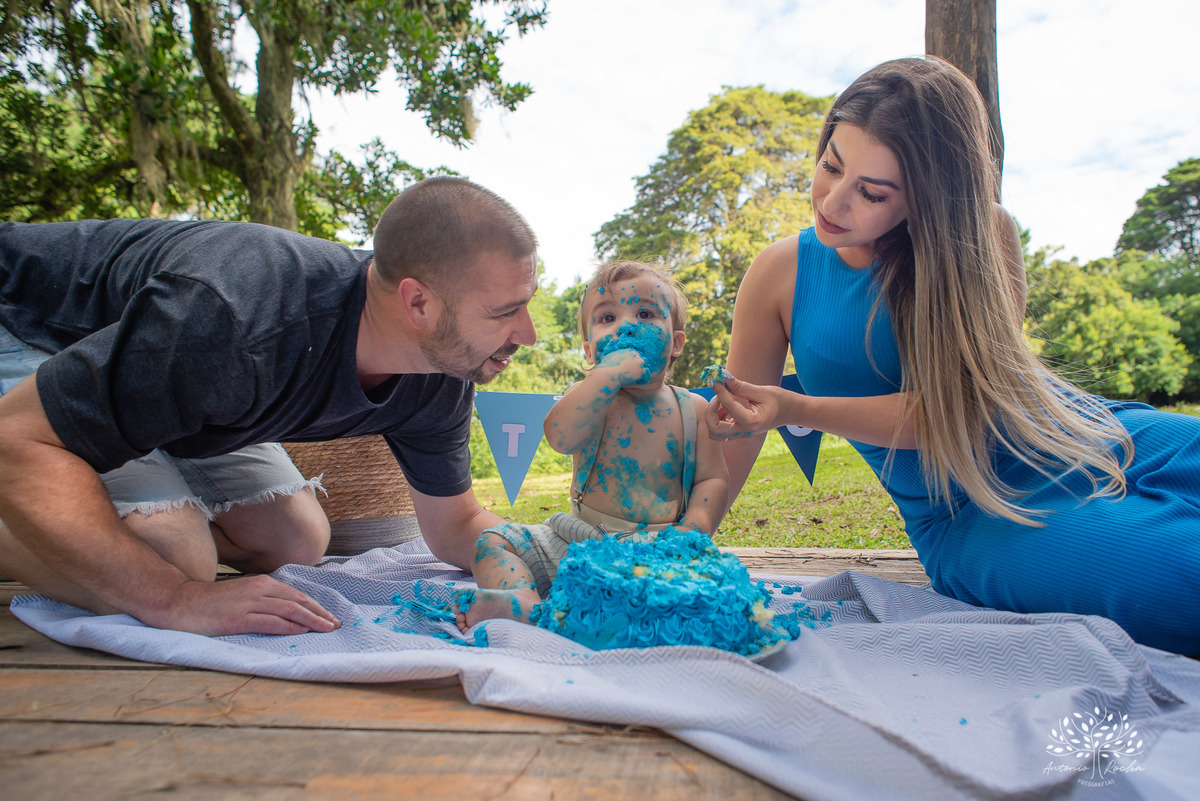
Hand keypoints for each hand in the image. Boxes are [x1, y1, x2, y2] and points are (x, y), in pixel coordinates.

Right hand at [143, 574, 340, 636]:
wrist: (180, 602)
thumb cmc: (213, 603)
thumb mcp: (244, 595)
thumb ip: (264, 600)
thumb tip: (287, 613)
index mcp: (262, 583)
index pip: (296, 595)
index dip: (316, 606)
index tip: (330, 616)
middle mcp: (259, 590)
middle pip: (298, 602)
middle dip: (320, 613)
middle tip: (336, 624)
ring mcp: (249, 604)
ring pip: (288, 611)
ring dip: (311, 620)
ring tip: (326, 629)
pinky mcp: (238, 618)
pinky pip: (269, 622)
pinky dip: (288, 626)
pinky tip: (301, 632)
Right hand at [595, 347, 648, 386]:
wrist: (610, 374)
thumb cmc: (607, 365)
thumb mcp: (610, 355)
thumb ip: (614, 353)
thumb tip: (607, 349)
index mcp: (630, 350)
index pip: (636, 354)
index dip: (634, 360)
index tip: (632, 364)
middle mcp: (636, 355)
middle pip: (642, 359)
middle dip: (639, 364)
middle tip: (635, 370)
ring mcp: (640, 363)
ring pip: (644, 366)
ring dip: (641, 371)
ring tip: (637, 376)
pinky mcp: (642, 371)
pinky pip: (646, 375)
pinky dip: (643, 378)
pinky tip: (638, 380)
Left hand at [705, 372, 781, 440]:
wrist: (790, 412)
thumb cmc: (778, 400)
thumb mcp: (760, 391)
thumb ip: (740, 386)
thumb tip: (722, 377)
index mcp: (751, 422)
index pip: (729, 406)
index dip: (720, 391)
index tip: (716, 379)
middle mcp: (744, 431)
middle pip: (714, 430)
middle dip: (710, 412)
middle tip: (717, 397)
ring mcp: (741, 434)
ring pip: (715, 432)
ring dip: (713, 416)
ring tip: (722, 401)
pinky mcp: (738, 431)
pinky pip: (720, 430)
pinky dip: (717, 417)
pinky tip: (726, 405)